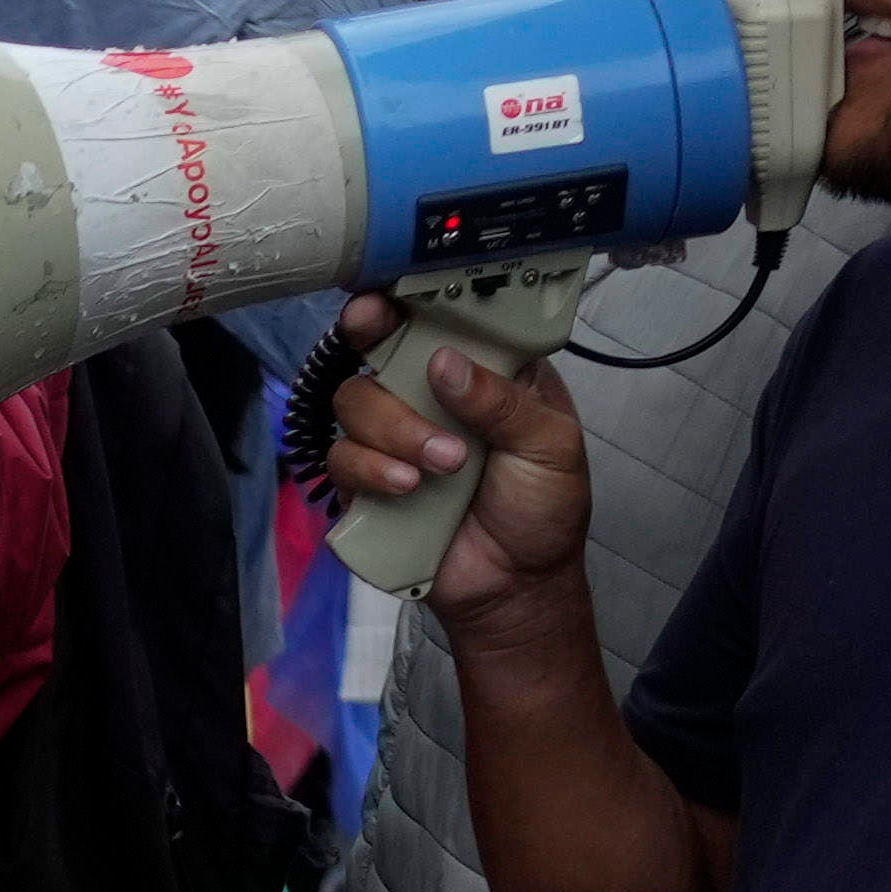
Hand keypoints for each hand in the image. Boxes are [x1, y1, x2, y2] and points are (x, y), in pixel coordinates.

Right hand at [325, 301, 604, 637]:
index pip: (435, 321)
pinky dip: (370, 471)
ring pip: (353, 403)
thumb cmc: (544, 510)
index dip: (402, 303)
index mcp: (480, 374)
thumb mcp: (550, 446)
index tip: (382, 302)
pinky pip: (340, 459)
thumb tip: (445, 363)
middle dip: (389, 368)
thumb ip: (503, 402)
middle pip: (377, 353)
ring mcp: (393, 439)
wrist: (516, 589)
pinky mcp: (366, 483)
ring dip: (394, 432)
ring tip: (440, 468)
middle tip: (409, 381)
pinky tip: (407, 490)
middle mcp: (429, 397)